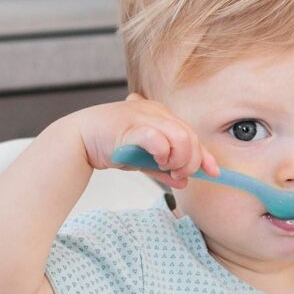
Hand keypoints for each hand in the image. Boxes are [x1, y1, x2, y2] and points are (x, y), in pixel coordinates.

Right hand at [70, 94, 219, 186]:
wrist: (79, 140)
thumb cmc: (111, 145)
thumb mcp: (144, 160)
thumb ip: (164, 169)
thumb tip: (183, 182)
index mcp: (161, 115)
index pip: (191, 135)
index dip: (204, 155)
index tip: (213, 172)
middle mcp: (156, 111)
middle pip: (190, 137)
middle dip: (190, 161)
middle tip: (179, 175)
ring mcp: (144, 116)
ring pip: (181, 137)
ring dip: (180, 159)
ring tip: (167, 169)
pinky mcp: (132, 125)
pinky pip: (158, 138)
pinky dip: (163, 153)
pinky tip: (158, 161)